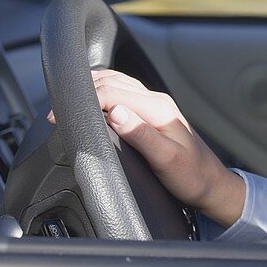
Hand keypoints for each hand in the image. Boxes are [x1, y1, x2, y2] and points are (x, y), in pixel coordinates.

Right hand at [47, 69, 245, 227]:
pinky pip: (122, 92)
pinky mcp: (151, 112)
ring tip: (66, 102)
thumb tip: (116, 113)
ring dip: (91, 88)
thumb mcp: (167, 160)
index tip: (59, 115)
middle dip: (82, 91)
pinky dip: (102, 92)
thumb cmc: (191, 176)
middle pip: (112, 82)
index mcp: (159, 109)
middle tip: (55, 110)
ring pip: (116, 83)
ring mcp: (155, 105)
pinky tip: (91, 101)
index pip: (113, 92)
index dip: (84, 100)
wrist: (211, 184)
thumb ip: (141, 135)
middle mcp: (157, 101)